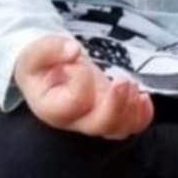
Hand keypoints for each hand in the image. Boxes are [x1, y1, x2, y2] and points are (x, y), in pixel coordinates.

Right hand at [14, 36, 153, 139]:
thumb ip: (49, 48)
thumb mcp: (34, 52)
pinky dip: (143, 114)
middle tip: (121, 79)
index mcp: (52, 108)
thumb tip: (74, 51)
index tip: (77, 62)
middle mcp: (74, 121)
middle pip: (100, 125)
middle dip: (117, 104)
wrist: (46, 72)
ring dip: (132, 109)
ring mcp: (94, 119)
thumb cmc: (39, 64)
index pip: (74, 103)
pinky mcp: (110, 114)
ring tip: (131, 84)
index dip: (82, 81)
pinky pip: (131, 125)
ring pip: (119, 129)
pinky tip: (143, 96)